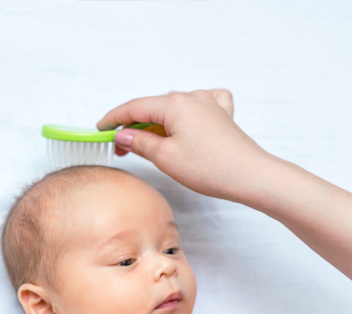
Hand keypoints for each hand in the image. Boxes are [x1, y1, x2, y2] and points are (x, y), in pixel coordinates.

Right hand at [96, 90, 274, 202]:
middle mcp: (192, 98)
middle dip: (134, 126)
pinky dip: (185, 114)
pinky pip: (198, 106)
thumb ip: (139, 142)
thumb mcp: (165, 157)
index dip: (114, 119)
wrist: (251, 177)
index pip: (134, 107)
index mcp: (174, 104)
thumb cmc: (210, 168)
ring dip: (157, 124)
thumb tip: (123, 135)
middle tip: (120, 147)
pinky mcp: (221, 116)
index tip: (100, 128)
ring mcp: (209, 104)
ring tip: (146, 144)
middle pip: (153, 108)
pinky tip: (185, 122)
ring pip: (173, 109)